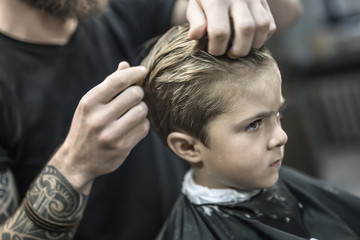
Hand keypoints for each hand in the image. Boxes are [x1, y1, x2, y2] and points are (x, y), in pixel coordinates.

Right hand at [51, 62, 149, 192]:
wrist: (77, 161)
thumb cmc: (86, 126)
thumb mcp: (90, 104)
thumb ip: (109, 85)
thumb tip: (126, 65)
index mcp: (89, 102)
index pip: (118, 80)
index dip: (135, 73)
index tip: (143, 71)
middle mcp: (98, 118)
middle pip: (135, 94)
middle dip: (138, 94)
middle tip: (133, 98)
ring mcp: (110, 134)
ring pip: (142, 111)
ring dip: (141, 110)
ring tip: (132, 113)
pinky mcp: (121, 147)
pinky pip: (143, 128)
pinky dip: (142, 125)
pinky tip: (132, 127)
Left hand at [186, 0, 275, 57]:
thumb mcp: (195, 5)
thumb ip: (195, 20)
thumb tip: (195, 36)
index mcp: (216, 0)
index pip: (220, 32)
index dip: (216, 48)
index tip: (213, 51)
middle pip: (246, 29)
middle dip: (238, 49)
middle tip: (230, 54)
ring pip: (262, 26)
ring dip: (253, 44)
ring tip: (241, 48)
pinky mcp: (264, 1)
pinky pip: (270, 24)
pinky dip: (263, 37)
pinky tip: (251, 40)